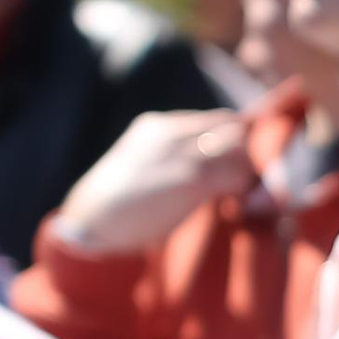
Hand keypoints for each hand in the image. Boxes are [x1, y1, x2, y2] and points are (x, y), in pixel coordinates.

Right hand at [51, 110, 253, 257]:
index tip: (236, 164)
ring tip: (237, 194)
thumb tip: (203, 171)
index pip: (217, 119)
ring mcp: (184, 153)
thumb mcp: (140, 164)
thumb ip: (168, 156)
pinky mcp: (193, 179)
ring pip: (240, 151)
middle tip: (243, 181)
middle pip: (234, 129)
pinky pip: (237, 177)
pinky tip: (233, 205)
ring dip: (246, 174)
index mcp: (158, 126)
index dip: (234, 141)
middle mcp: (173, 132)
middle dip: (245, 154)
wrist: (92, 220)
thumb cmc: (115, 202)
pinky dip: (243, 191)